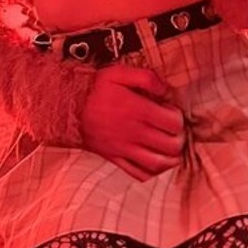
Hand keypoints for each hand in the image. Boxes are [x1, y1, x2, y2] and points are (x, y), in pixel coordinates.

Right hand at [79, 65, 186, 180]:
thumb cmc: (95, 90)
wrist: (67, 109)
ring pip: (158, 164)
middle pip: (170, 145)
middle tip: (175, 131)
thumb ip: (146, 78)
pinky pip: (139, 174)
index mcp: (137, 110)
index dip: (178, 118)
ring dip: (171, 159)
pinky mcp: (116, 159)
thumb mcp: (119, 73)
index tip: (172, 112)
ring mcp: (124, 149)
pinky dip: (153, 172)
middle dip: (179, 138)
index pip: (173, 123)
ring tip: (172, 150)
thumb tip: (165, 90)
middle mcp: (133, 133)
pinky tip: (157, 163)